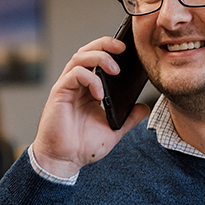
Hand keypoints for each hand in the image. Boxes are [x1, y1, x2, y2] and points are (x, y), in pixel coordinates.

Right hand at [31, 36, 149, 177]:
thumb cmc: (82, 147)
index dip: (110, 50)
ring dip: (99, 58)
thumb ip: (129, 118)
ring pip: (79, 57)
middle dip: (105, 44)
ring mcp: (66, 88)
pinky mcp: (59, 94)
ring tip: (115, 70)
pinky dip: (90, 79)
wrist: (64, 161)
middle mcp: (76, 85)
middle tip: (122, 48)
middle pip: (87, 51)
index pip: (97, 60)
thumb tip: (145, 108)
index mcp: (88, 89)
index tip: (128, 50)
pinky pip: (74, 75)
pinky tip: (100, 94)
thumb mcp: (113, 131)